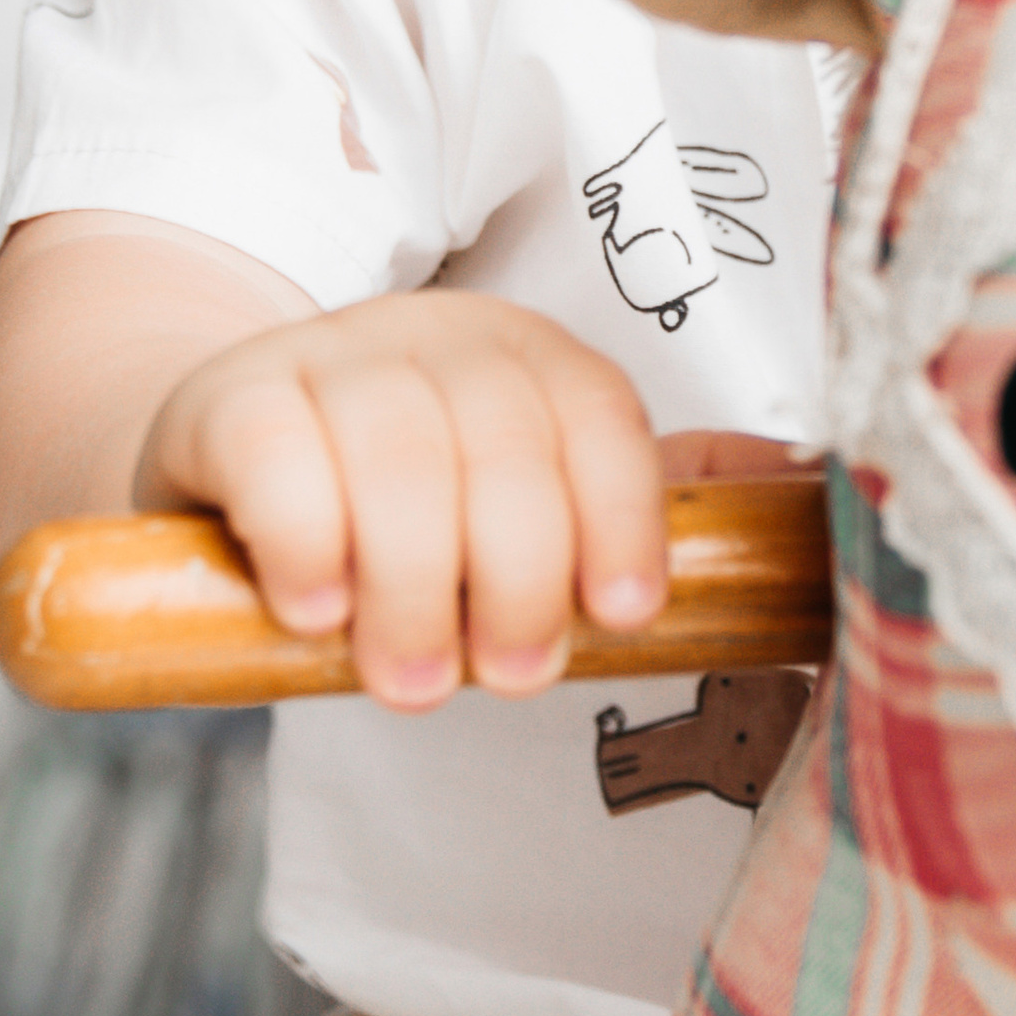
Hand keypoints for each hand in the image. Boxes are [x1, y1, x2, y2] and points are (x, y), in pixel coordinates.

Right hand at [133, 290, 793, 712]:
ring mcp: (324, 357)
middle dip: (517, 573)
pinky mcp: (225, 398)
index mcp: (526, 357)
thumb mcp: (517, 508)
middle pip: (502, 439)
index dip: (624, 516)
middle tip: (504, 677)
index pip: (598, 414)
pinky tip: (316, 607)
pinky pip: (275, 447)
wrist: (223, 478)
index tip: (624, 615)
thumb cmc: (400, 517)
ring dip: (411, 580)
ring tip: (411, 678)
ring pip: (395, 448)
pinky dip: (304, 535)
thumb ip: (623, 507)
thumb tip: (792, 482)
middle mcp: (433, 337)